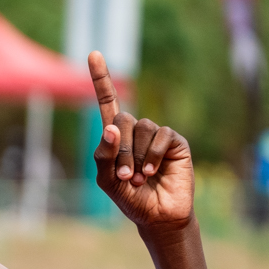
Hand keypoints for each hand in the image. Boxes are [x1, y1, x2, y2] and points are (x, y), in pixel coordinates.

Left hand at [90, 52, 193, 234]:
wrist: (156, 215)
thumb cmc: (129, 199)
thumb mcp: (107, 180)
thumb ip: (104, 155)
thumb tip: (111, 127)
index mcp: (116, 137)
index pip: (108, 103)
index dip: (101, 79)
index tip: (93, 53)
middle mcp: (136, 131)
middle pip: (122, 120)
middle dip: (120, 150)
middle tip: (125, 176)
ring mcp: (156, 134)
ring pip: (141, 128)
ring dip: (136, 156)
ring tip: (139, 178)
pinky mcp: (175, 141)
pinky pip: (161, 136)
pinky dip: (152, 156)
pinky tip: (152, 173)